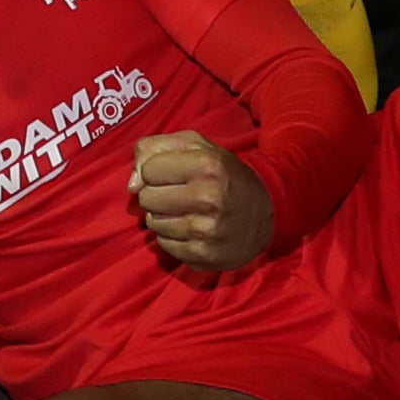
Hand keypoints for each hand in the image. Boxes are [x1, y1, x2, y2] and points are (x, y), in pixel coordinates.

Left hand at [134, 130, 274, 269]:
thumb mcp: (196, 145)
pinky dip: (171, 236)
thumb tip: (131, 185)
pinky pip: (164, 245)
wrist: (268, 211)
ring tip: (184, 210)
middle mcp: (209, 197)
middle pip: (146, 198)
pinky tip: (190, 228)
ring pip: (153, 223)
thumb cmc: (223, 173)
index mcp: (207, 164)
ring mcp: (207, 230)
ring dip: (162, 216)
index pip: (148, 169)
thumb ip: (154, 148)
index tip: (172, 173)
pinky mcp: (205, 255)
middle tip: (176, 193)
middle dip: (156, 194)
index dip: (155, 170)